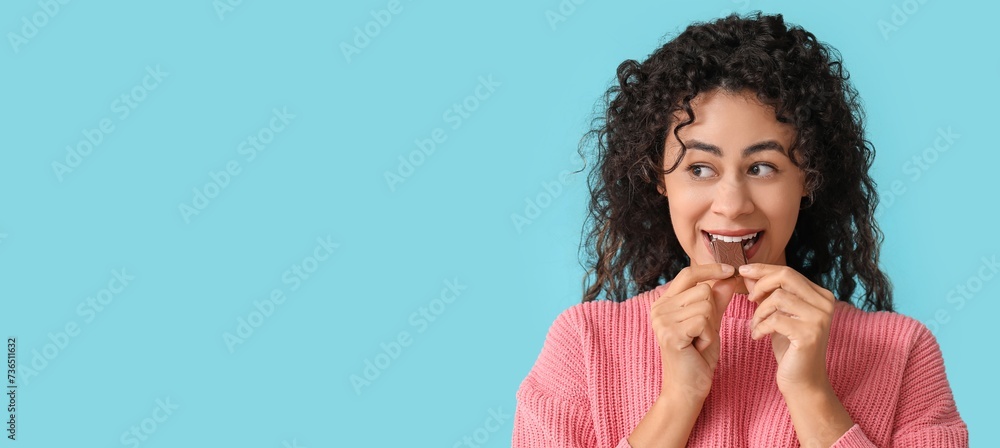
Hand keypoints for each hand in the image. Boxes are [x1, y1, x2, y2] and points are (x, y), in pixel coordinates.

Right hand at [652, 263, 739, 400]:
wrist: (688, 388)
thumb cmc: (697, 357)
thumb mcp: (710, 323)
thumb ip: (717, 300)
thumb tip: (729, 277)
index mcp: (665, 303)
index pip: (688, 274)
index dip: (710, 269)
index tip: (730, 270)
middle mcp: (659, 308)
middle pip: (702, 289)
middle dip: (712, 312)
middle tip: (702, 334)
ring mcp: (662, 320)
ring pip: (705, 304)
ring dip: (711, 327)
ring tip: (699, 342)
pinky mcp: (670, 333)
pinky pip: (703, 321)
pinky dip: (709, 336)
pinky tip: (698, 348)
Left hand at [739, 264, 836, 393]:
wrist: (802, 382)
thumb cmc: (789, 348)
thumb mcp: (776, 315)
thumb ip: (766, 294)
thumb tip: (748, 273)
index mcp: (820, 296)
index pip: (788, 272)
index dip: (763, 269)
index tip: (742, 270)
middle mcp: (825, 304)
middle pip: (785, 277)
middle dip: (760, 284)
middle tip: (748, 299)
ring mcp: (819, 319)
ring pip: (777, 298)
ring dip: (759, 312)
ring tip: (756, 326)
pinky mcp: (809, 334)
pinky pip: (774, 319)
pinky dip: (760, 327)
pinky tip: (757, 336)